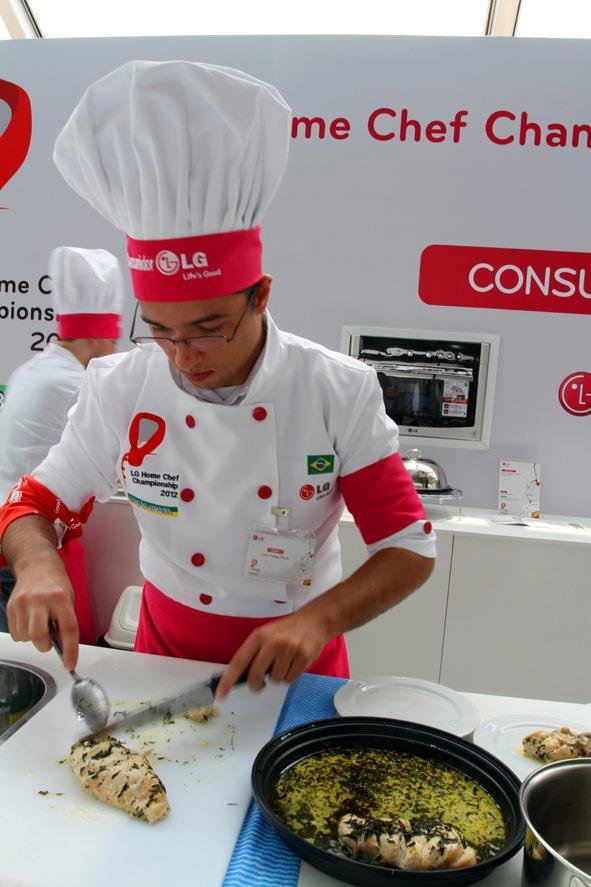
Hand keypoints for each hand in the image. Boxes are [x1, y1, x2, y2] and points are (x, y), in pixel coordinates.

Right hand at [7, 559, 78, 670]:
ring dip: (34, 639)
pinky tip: (29, 621)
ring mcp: (22, 603)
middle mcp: (39, 600)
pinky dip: (24, 634)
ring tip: (39, 624)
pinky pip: (16, 633)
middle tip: (49, 640)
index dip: (70, 651)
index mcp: (60, 598)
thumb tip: (63, 650)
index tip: (70, 664)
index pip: (68, 629)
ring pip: (25, 637)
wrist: (37, 566)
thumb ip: (65, 623)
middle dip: (45, 645)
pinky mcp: (10, 607)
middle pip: (39, 636)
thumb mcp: (68, 600)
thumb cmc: (55, 585)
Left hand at [215, 609, 331, 698]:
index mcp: (258, 636)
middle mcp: (273, 643)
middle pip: (256, 676)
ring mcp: (289, 650)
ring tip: (284, 663)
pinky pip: (290, 680)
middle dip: (256, 684)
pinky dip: (290, 676)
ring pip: (275, 680)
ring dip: (277, 677)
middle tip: (259, 684)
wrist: (314, 621)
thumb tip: (239, 677)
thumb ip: (253, 653)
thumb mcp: (266, 635)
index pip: (239, 661)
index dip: (228, 680)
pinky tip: (293, 664)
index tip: (221, 694)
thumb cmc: (286, 631)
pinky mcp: (303, 658)